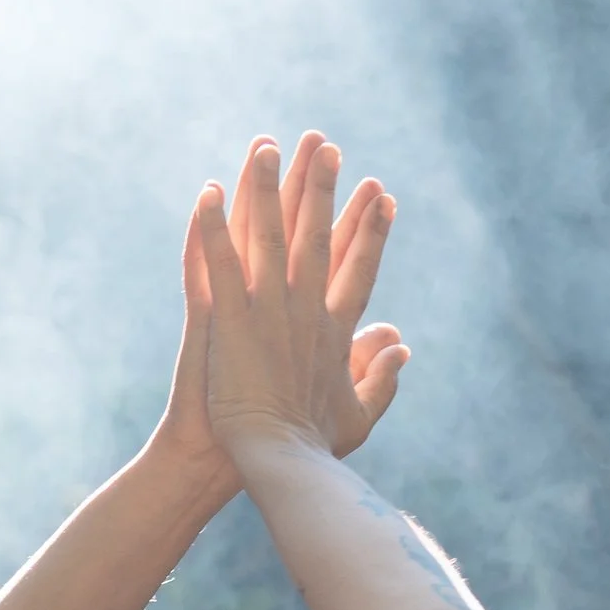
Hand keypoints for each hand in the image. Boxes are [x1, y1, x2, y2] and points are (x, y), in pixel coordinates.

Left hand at [189, 134, 408, 474]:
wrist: (278, 464)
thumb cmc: (314, 449)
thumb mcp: (359, 416)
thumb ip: (382, 377)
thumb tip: (402, 345)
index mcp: (336, 331)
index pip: (359, 268)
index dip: (370, 230)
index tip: (382, 195)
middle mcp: (305, 310)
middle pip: (316, 236)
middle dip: (321, 187)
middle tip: (325, 145)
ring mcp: (268, 311)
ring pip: (267, 236)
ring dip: (267, 188)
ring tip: (267, 146)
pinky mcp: (230, 320)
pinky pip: (218, 264)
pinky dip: (211, 227)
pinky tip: (207, 192)